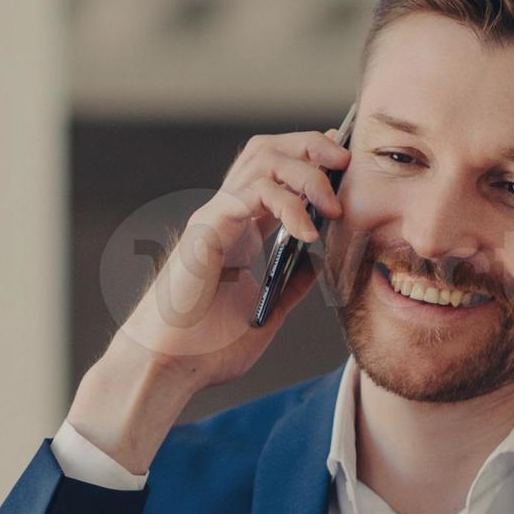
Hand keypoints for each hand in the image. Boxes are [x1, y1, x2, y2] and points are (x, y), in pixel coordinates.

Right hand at [68, 125, 351, 473]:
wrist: (169, 367)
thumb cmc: (206, 347)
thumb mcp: (266, 312)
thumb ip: (292, 284)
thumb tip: (320, 262)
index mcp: (238, 230)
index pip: (274, 174)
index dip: (308, 158)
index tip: (341, 163)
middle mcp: (225, 215)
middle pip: (268, 151)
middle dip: (310, 147)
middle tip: (344, 163)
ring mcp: (214, 218)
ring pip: (262, 161)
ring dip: (305, 173)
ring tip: (333, 204)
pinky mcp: (207, 229)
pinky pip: (252, 194)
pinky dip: (287, 205)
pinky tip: (308, 233)